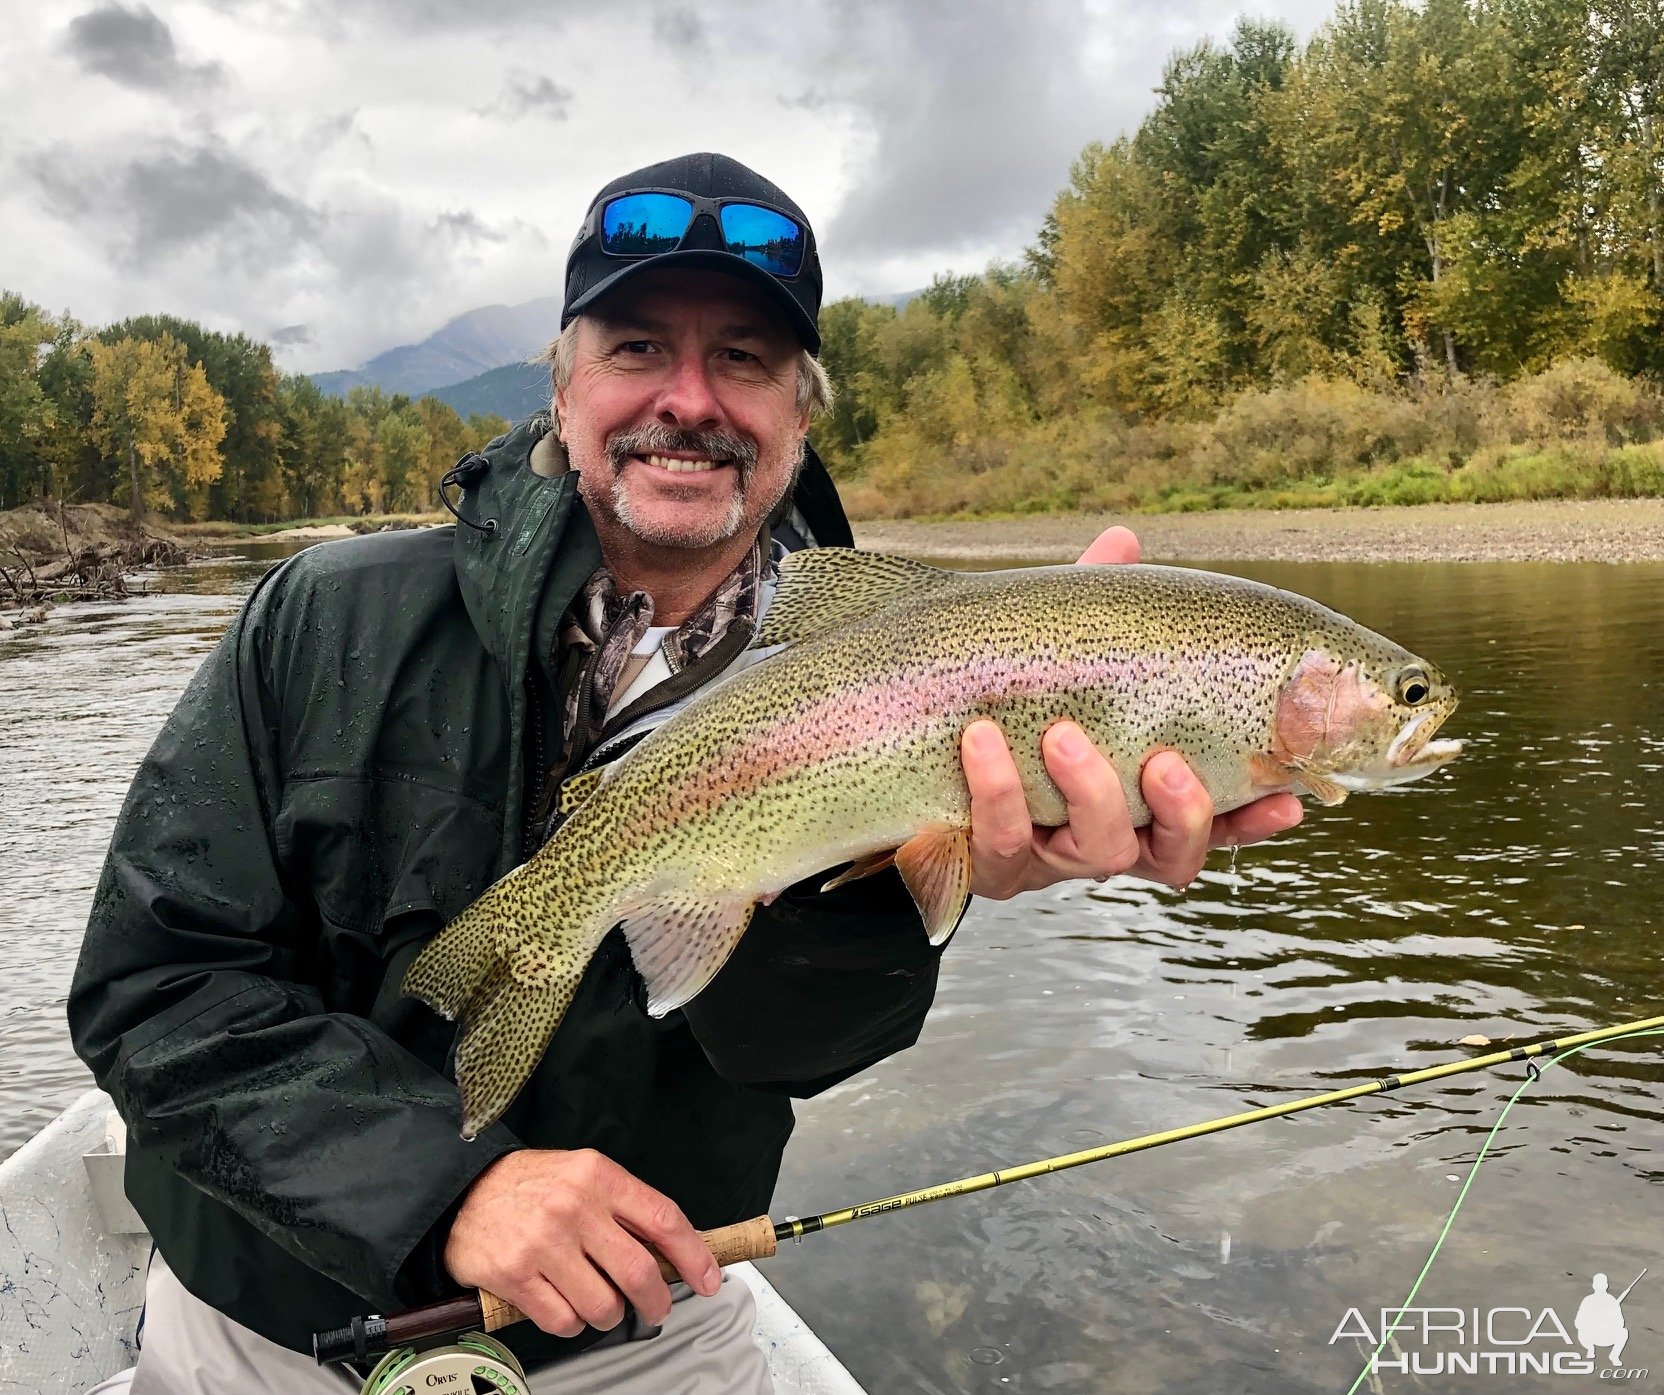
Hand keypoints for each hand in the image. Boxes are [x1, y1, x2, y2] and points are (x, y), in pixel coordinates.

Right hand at [444, 1148, 719, 1336]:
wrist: (462, 1189)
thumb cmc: (529, 1185)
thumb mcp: (583, 1173)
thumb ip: (624, 1206)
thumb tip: (671, 1250)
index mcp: (598, 1176)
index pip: (663, 1219)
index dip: (694, 1255)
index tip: (709, 1279)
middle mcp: (574, 1207)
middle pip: (639, 1272)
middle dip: (656, 1301)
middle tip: (656, 1307)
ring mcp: (543, 1242)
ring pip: (603, 1305)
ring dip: (606, 1314)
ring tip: (594, 1299)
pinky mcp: (514, 1275)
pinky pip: (563, 1321)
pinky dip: (570, 1323)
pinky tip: (563, 1305)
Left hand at [961, 526, 1302, 897]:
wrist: (905, 756)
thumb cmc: (1001, 705)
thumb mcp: (1049, 658)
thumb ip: (1090, 614)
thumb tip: (1121, 540)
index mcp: (1136, 801)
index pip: (1214, 821)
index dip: (1253, 820)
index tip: (1292, 800)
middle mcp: (1104, 840)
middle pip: (1171, 856)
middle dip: (1179, 811)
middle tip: (1163, 762)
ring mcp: (1047, 861)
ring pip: (1095, 856)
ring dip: (1088, 793)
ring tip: (1062, 734)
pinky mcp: (985, 869)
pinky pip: (998, 849)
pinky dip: (997, 795)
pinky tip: (982, 743)